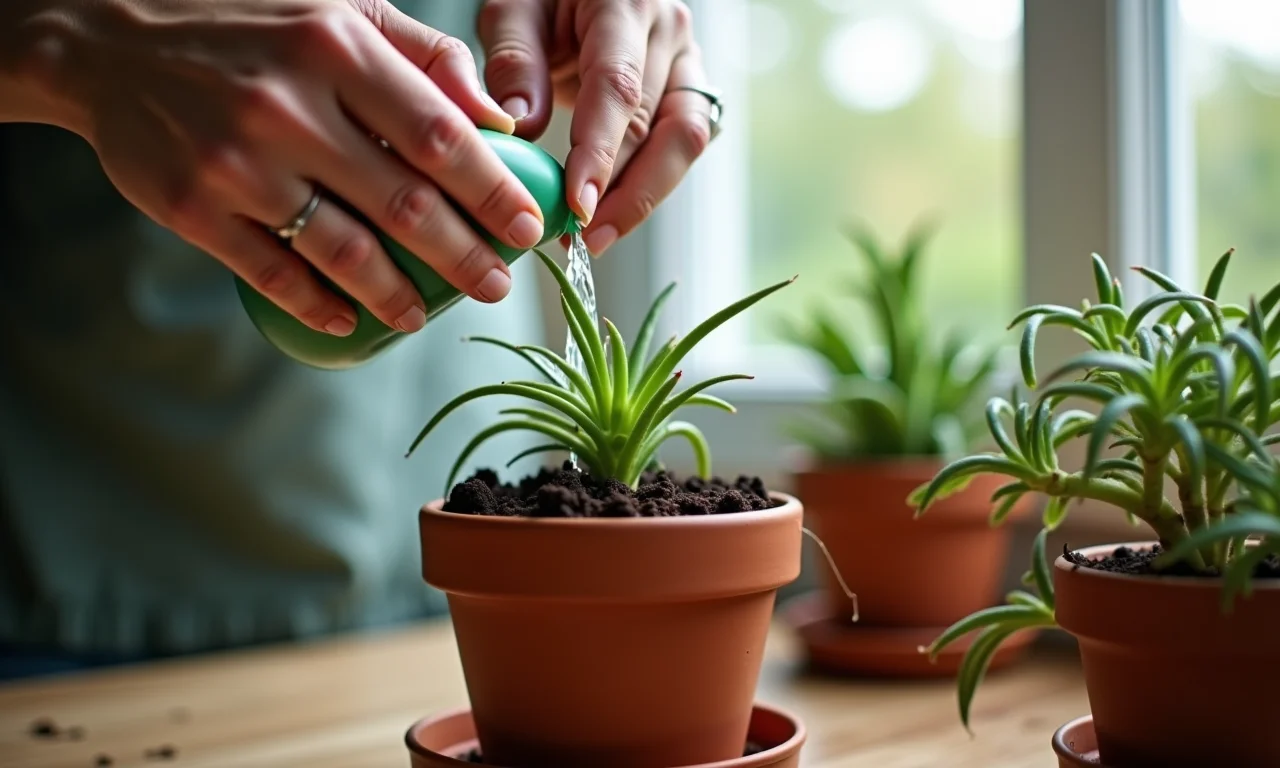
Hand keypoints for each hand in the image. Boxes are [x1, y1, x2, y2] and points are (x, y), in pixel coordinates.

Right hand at [11, 0, 548, 334]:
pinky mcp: (195, 208)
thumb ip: (426, 57)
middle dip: (464, 256)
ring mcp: (237, 162)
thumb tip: (499, 119)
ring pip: (343, 250)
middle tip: (497, 284)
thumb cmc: (251, 29)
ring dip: (400, 295)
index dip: (493, 190)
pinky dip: (320, 305)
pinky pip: (273, 273)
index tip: (528, 226)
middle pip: (403, 203)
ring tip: (427, 313)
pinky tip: (353, 319)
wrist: (112, 43)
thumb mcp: (340, 13)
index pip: (438, 134)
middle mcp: (288, 106)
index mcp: (336, 49)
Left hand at [476, 0, 713, 255]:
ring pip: (684, 142)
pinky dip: (647, 186)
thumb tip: (521, 128)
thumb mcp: (511, 9)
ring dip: (643, 197)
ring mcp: (687, 61)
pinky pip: (679, 146)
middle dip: (620, 191)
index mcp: (625, 2)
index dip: (600, 152)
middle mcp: (669, 31)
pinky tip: (609, 215)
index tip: (577, 205)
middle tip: (580, 238)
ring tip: (597, 237)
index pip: (618, 87)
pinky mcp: (688, 90)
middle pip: (657, 125)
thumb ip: (514, 62)